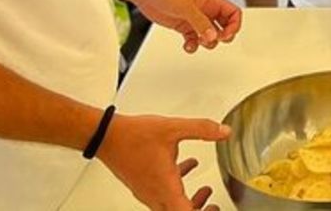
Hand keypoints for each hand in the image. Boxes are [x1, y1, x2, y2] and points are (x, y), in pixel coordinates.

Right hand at [97, 112, 228, 210]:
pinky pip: (163, 197)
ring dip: (190, 202)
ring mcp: (147, 193)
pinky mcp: (143, 186)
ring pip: (171, 207)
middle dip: (199, 210)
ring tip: (205, 191)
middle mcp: (155, 195)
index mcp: (165, 188)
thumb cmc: (134, 136)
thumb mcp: (173, 128)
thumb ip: (201, 129)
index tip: (214, 208)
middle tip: (213, 205)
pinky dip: (178, 189)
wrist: (107, 136)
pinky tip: (185, 168)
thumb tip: (223, 132)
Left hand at [135, 0, 240, 53]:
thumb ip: (201, 23)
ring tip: (199, 41)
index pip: (233, 13)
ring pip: (210, 35)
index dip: (233, 26)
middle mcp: (206, 10)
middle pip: (225, 26)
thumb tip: (212, 37)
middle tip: (213, 39)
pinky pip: (195, 40)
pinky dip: (193, 45)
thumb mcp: (187, 7)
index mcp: (211, 1)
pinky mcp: (184, 26)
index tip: (224, 35)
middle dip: (222, 36)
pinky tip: (187, 45)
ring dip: (207, 43)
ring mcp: (195, 19)